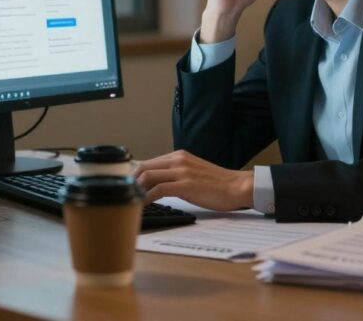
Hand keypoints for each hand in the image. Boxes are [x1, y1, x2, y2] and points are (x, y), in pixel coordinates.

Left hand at [133, 150, 253, 211]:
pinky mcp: (186, 185)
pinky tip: (142, 206)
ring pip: (148, 176)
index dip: (135, 176)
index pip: (149, 163)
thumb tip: (158, 185)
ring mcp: (182, 172)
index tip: (128, 188)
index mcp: (179, 156)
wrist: (238, 186)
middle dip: (130, 182)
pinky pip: (158, 189)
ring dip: (136, 190)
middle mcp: (178, 160)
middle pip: (144, 167)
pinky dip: (146, 198)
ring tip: (130, 202)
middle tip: (124, 196)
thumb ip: (176, 174)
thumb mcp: (193, 172)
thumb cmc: (218, 184)